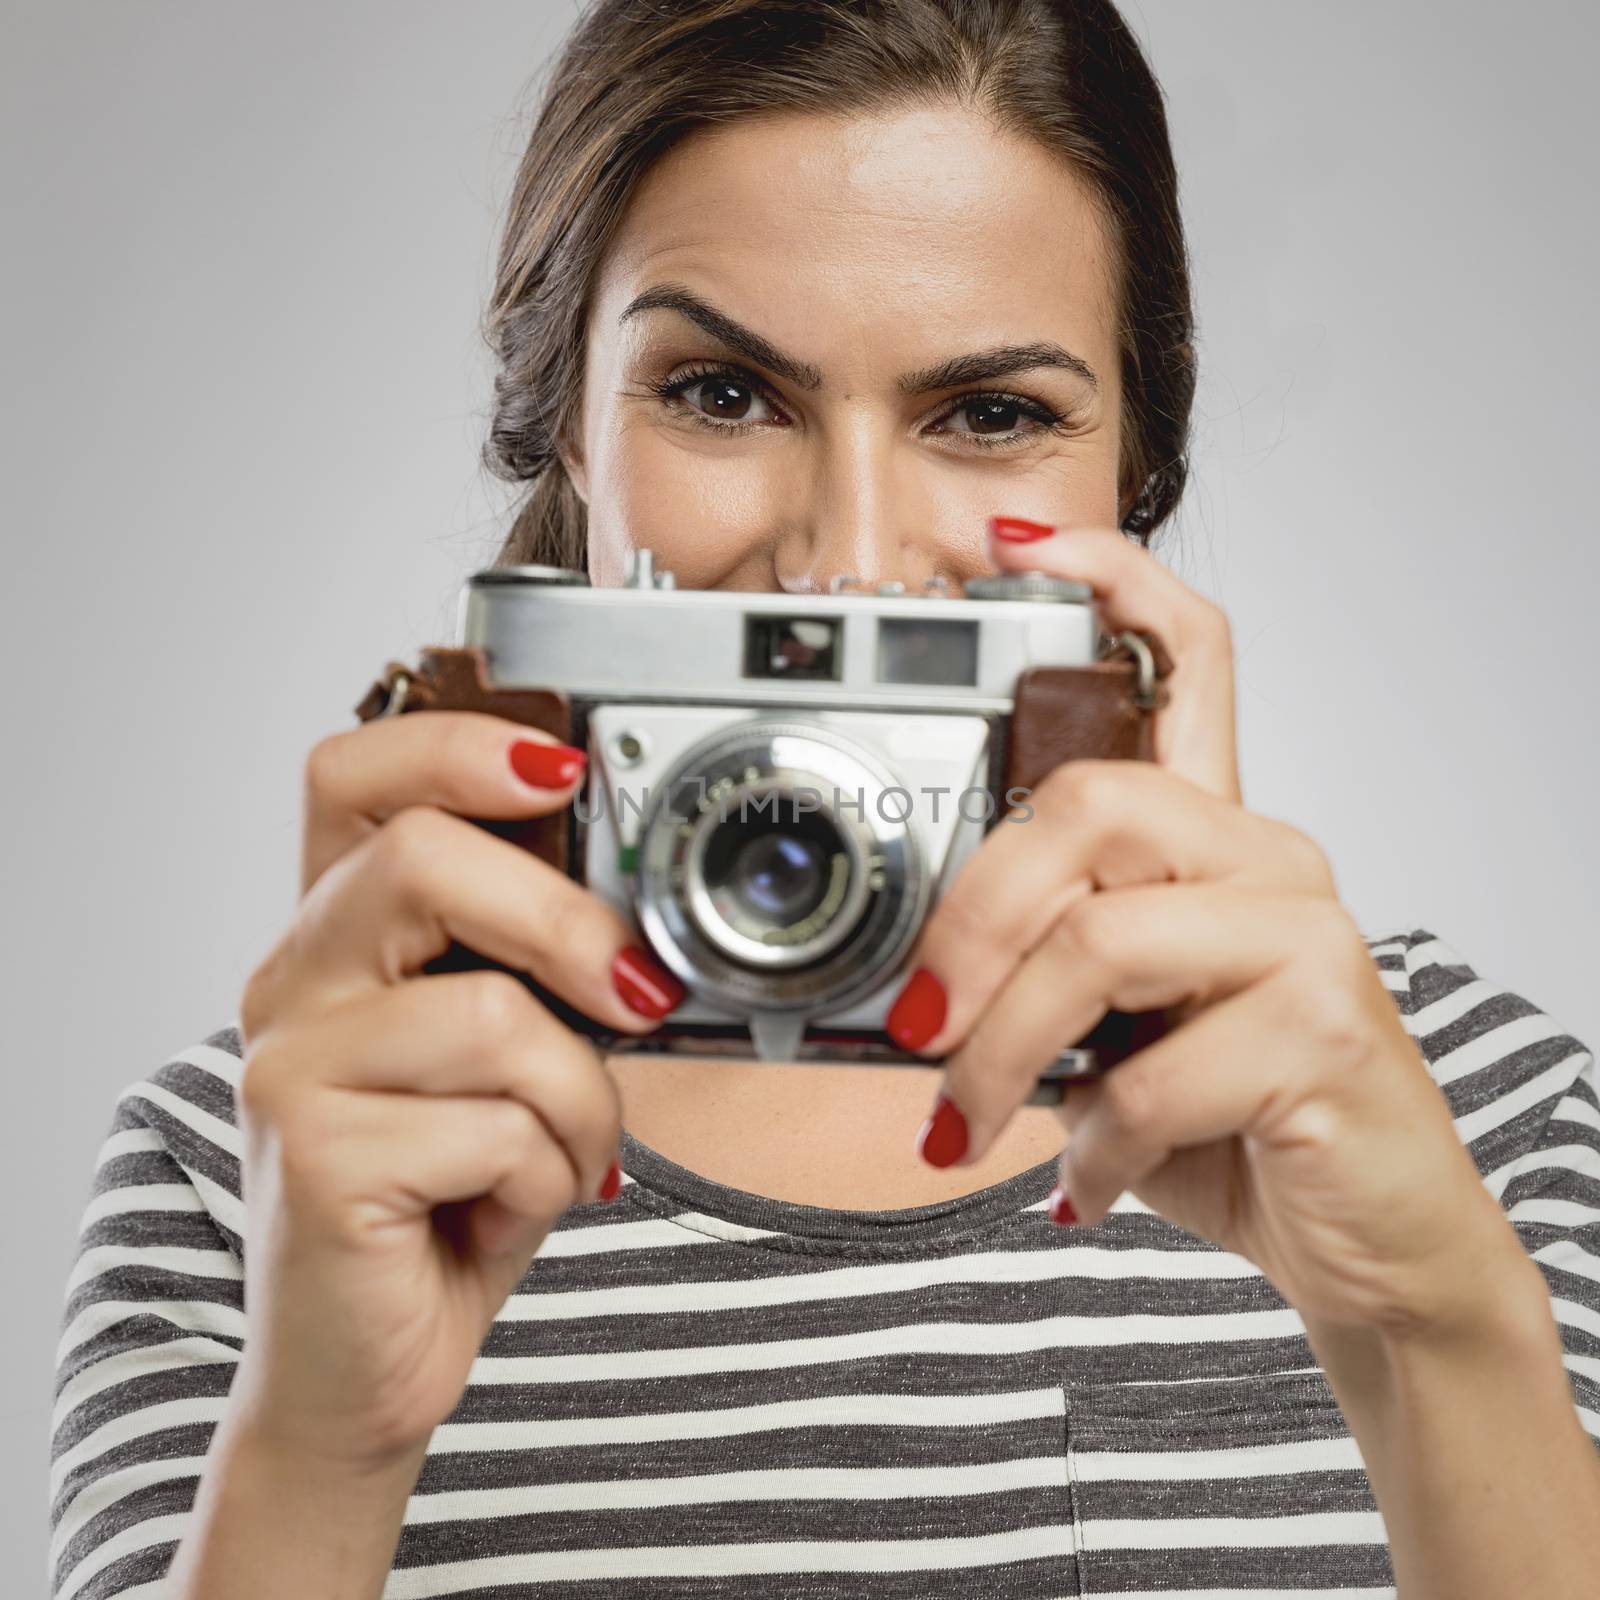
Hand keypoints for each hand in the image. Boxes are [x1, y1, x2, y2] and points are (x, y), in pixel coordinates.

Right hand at [231, 711, 684, 1470]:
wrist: (370, 1362)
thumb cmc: (453, 1192)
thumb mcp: (505, 1057)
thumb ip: (536, 971)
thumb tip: (642, 920)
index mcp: (341, 934)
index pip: (356, 776)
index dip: (456, 746)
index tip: (561, 769)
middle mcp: (293, 981)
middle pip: (421, 858)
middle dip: (566, 925)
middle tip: (633, 997)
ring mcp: (291, 1067)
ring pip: (493, 1015)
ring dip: (577, 1100)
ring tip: (562, 1154)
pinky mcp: (316, 1157)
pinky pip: (498, 1128)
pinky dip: (551, 1174)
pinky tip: (510, 1209)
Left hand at [887, 517, 1515, 1337]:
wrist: (1367, 1237)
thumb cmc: (1231, 1117)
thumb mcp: (1112, 1031)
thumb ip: (1036, 980)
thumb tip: (904, 997)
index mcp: (1212, 835)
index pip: (1187, 656)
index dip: (1110, 578)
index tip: (1014, 542)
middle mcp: (1265, 857)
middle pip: (1090, 799)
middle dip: (968, 916)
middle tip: (917, 1018)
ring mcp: (1303, 935)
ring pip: (1101, 939)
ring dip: (1004, 1047)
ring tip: (968, 1119)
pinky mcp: (1325, 1031)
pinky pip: (1155, 1070)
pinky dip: (1091, 1138)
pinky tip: (1085, 1176)